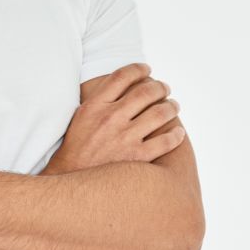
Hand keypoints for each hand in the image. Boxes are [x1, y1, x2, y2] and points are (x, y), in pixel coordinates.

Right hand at [46, 62, 185, 172]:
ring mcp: (125, 137)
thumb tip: (119, 85)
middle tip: (165, 88)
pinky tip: (178, 132)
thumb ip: (99, 100)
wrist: (72, 180)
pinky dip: (176, 134)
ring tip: (173, 106)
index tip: (146, 69)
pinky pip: (166, 141)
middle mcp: (111, 118)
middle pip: (145, 92)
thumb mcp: (81, 116)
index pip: (122, 76)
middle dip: (160, 87)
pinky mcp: (137, 157)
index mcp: (96, 105)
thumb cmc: (77, 147)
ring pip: (160, 113)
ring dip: (171, 106)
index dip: (138, 69)